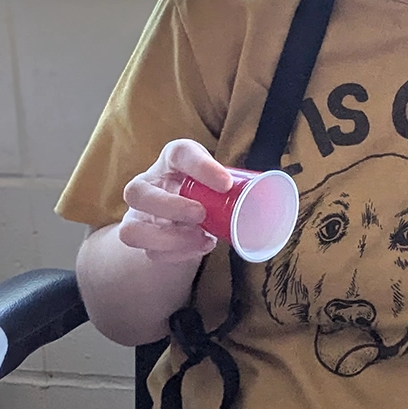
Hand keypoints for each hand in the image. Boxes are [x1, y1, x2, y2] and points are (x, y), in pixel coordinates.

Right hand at [117, 138, 229, 262]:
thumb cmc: (206, 190)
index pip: (180, 153)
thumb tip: (275, 199)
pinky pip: (147, 252)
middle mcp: (147, 183)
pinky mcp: (139, 237)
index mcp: (172, 160)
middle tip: (202, 215)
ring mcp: (137, 214)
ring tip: (201, 239)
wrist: (182, 210)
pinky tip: (198, 248)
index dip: (201, 166)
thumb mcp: (220, 179)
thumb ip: (238, 185)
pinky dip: (175, 255)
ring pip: (132, 230)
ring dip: (168, 239)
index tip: (227, 183)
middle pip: (137, 192)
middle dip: (171, 207)